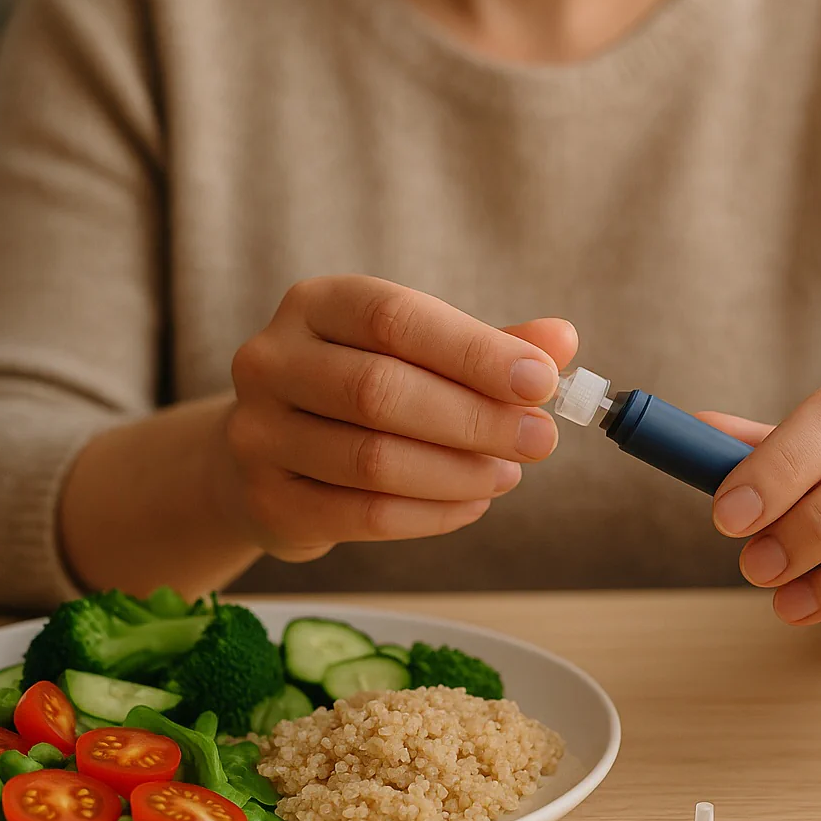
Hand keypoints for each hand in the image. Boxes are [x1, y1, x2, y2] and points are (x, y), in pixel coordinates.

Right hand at [220, 276, 576, 561]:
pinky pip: (363, 515)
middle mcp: (272, 361)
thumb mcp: (419, 355)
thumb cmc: (360, 395)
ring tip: (508, 474)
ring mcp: (258, 433)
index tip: (541, 380)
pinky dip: (431, 515)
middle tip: (541, 441)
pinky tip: (471, 505)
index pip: (395, 319)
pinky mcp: (267, 501)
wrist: (270, 459)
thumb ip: (487, 347)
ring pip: (372, 461)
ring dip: (458, 473)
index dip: (474, 351)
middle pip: (380, 391)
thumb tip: (562, 339)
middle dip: (475, 419)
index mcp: (316, 305)